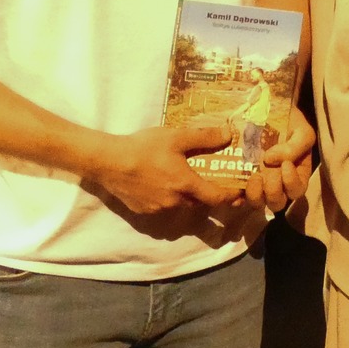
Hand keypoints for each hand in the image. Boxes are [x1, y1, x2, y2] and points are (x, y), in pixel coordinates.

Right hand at [88, 122, 246, 215]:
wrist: (108, 162)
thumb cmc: (144, 148)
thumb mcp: (176, 137)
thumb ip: (204, 137)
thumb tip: (228, 135)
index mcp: (186, 186)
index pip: (217, 198)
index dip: (231, 197)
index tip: (240, 194)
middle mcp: (175, 203)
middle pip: (199, 203)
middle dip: (208, 196)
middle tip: (213, 183)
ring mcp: (158, 210)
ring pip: (180, 205)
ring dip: (186, 196)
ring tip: (183, 180)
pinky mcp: (143, 212)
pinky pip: (162, 208)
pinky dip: (167, 198)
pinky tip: (160, 184)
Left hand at [242, 106, 316, 211]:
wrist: (274, 111)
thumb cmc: (292, 124)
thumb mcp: (302, 132)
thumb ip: (295, 147)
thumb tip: (270, 159)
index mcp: (296, 176)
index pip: (296, 190)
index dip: (291, 183)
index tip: (286, 165)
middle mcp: (279, 184)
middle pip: (277, 203)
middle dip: (273, 192)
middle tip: (268, 175)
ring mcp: (260, 183)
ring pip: (258, 203)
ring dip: (256, 194)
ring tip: (254, 177)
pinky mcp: (243, 180)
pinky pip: (240, 195)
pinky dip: (238, 196)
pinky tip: (237, 188)